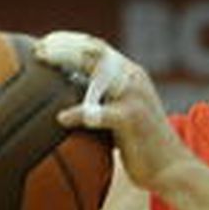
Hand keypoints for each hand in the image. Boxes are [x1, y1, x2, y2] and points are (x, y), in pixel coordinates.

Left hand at [35, 32, 193, 193]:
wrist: (171, 168)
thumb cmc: (140, 146)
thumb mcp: (121, 114)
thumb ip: (101, 101)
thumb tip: (64, 99)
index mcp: (131, 75)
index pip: (97, 47)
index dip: (69, 41)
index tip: (43, 45)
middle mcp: (133, 79)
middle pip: (94, 51)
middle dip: (63, 46)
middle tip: (37, 51)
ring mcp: (134, 96)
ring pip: (96, 70)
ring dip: (66, 62)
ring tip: (41, 64)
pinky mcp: (132, 118)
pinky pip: (99, 113)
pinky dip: (77, 113)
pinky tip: (60, 118)